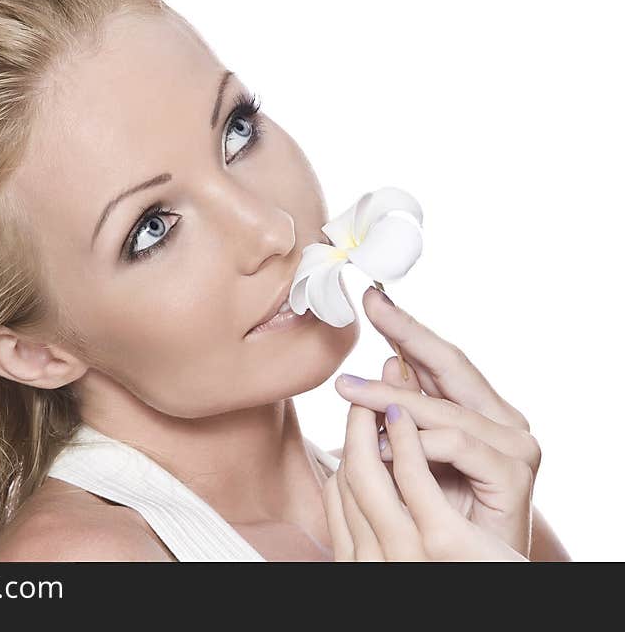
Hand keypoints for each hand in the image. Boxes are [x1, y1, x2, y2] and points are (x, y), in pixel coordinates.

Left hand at [332, 286, 541, 555]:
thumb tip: (385, 361)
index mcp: (481, 409)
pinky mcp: (513, 473)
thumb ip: (407, 408)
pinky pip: (456, 445)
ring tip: (349, 391)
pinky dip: (417, 441)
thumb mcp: (413, 450)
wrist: (472, 563)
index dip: (406, 327)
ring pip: (444, 408)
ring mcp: (514, 444)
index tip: (372, 299)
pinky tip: (382, 442)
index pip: (440, 359)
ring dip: (392, 398)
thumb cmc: (440, 507)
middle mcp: (503, 419)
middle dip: (406, 334)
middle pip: (449, 367)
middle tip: (370, 309)